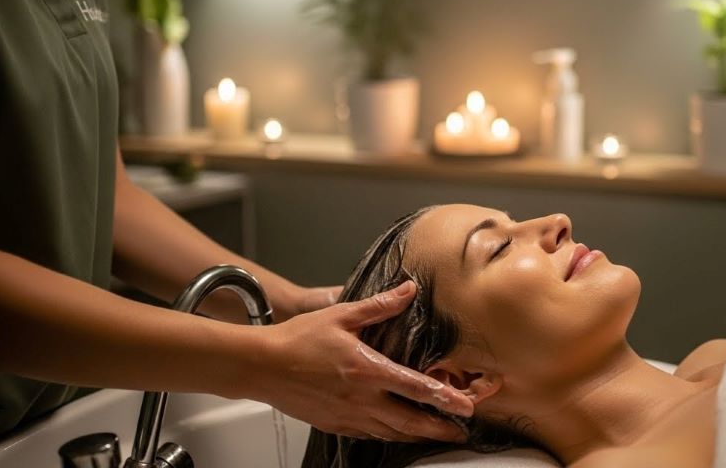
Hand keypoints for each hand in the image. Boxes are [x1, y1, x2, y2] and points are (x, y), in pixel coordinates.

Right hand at [250, 281, 473, 441]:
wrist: (260, 366)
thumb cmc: (297, 339)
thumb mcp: (341, 315)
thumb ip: (379, 306)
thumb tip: (409, 289)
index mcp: (366, 370)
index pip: (415, 388)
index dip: (444, 398)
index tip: (465, 406)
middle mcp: (361, 399)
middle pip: (409, 421)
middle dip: (438, 428)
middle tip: (459, 430)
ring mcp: (348, 416)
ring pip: (391, 433)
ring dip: (416, 436)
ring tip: (436, 435)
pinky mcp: (335, 425)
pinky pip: (370, 435)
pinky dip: (389, 436)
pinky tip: (397, 433)